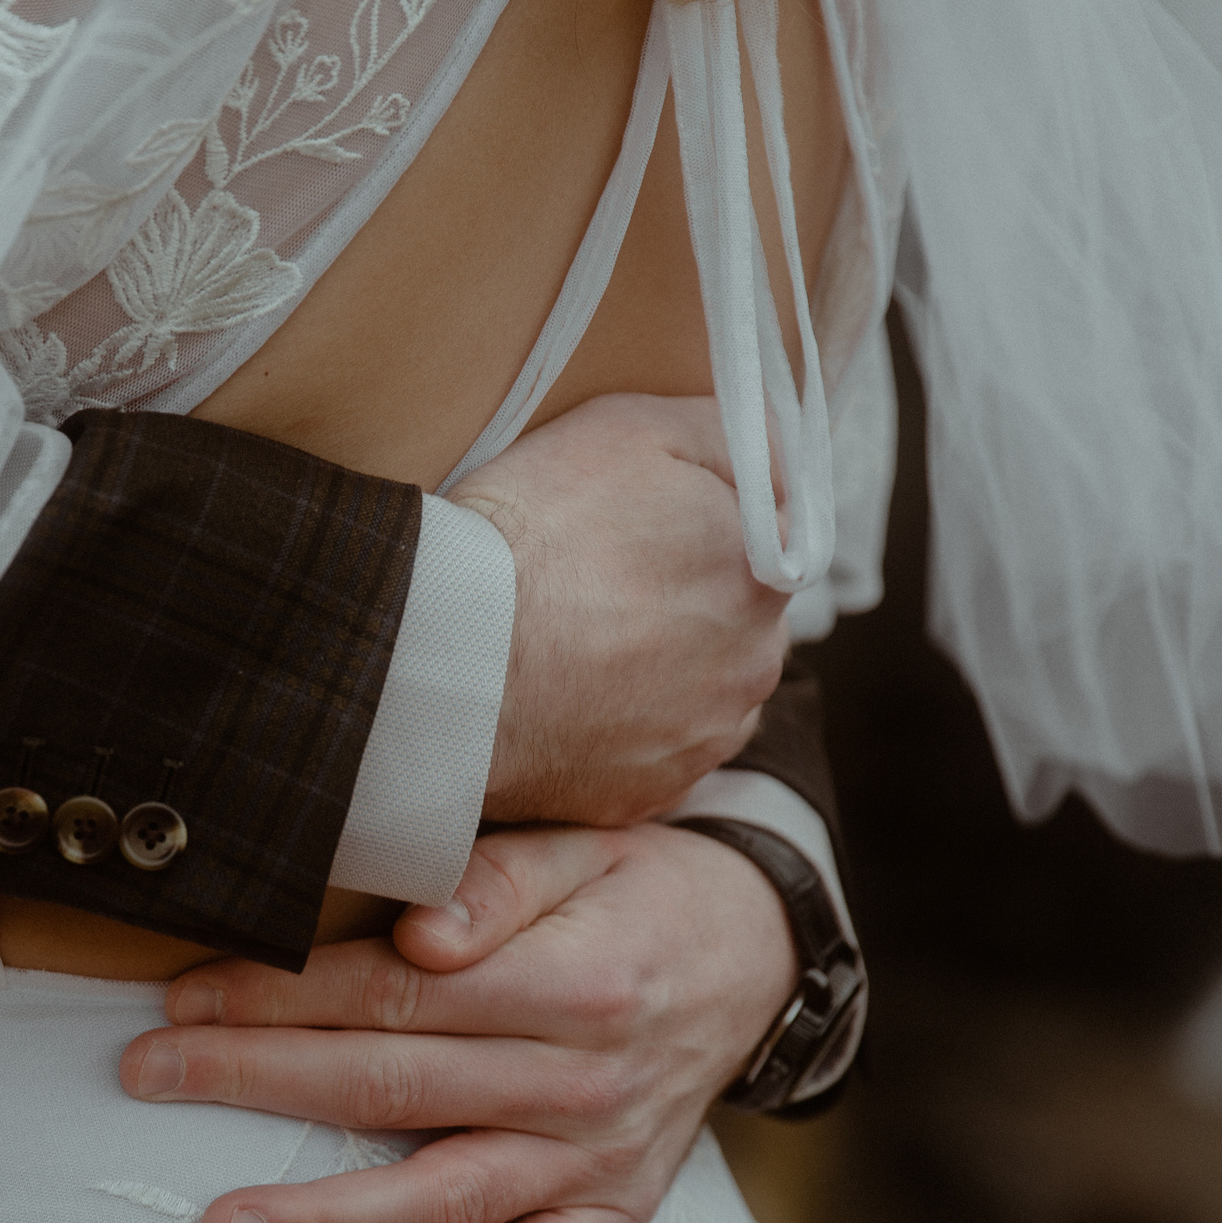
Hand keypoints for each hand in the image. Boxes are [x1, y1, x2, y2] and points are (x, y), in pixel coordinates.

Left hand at [117, 823, 796, 1222]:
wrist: (759, 956)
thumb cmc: (641, 890)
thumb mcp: (585, 847)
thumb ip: (496, 883)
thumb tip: (418, 931)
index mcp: (570, 980)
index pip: (392, 994)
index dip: (279, 995)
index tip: (184, 995)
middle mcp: (584, 1078)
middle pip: (392, 1088)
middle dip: (256, 1080)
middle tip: (149, 1077)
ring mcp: (601, 1155)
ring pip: (445, 1195)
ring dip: (326, 1216)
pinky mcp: (618, 1207)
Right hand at [454, 393, 788, 826]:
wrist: (447, 653)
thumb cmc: (532, 533)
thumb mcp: (631, 428)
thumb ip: (730, 432)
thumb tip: (775, 448)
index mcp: (763, 572)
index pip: (764, 542)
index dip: (700, 528)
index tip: (642, 528)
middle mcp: (753, 665)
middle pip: (734, 624)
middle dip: (686, 606)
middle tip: (600, 585)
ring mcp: (701, 739)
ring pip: (700, 695)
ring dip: (661, 674)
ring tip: (578, 649)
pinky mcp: (647, 795)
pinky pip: (650, 756)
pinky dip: (620, 732)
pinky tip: (566, 702)